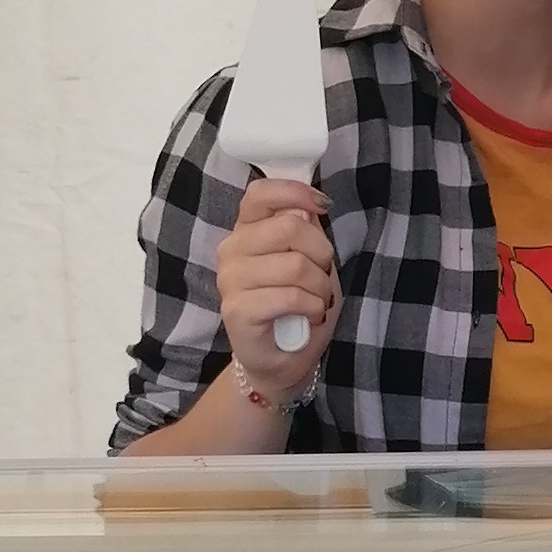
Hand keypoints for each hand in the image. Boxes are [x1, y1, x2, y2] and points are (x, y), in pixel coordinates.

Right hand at [214, 175, 336, 402]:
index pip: (260, 193)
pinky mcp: (237, 310)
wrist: (283, 358)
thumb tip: (309, 207)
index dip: (295, 193)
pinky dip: (313, 306)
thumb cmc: (297, 305)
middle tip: (321, 274)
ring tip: (317, 300)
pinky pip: (290, 296)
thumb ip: (303, 230)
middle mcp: (232, 250)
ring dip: (320, 285)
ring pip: (295, 264)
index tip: (321, 206)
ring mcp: (230, 280)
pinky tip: (310, 315)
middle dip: (321, 251)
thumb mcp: (308, 259)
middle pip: (290, 226)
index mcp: (246, 231)